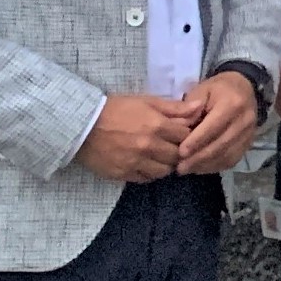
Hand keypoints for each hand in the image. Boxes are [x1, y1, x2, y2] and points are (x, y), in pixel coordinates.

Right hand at [76, 93, 202, 183]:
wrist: (81, 125)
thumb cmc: (115, 109)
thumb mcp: (146, 101)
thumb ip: (174, 107)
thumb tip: (200, 107)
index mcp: (157, 125)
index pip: (187, 136)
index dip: (187, 135)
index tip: (182, 134)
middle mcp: (149, 146)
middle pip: (178, 156)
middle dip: (179, 151)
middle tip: (172, 146)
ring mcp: (136, 162)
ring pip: (164, 171)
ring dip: (166, 164)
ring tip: (159, 156)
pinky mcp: (123, 174)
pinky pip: (146, 178)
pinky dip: (150, 172)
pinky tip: (146, 163)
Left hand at [172, 70, 262, 173]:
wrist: (244, 88)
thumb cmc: (217, 89)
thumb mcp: (201, 91)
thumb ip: (190, 109)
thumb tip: (182, 129)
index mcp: (232, 103)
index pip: (214, 126)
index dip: (197, 141)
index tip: (180, 152)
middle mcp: (245, 120)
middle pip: (221, 144)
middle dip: (199, 158)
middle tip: (180, 167)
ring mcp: (250, 133)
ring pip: (228, 155)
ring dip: (206, 165)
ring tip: (188, 169)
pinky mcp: (249, 143)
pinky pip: (233, 159)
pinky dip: (216, 166)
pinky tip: (201, 168)